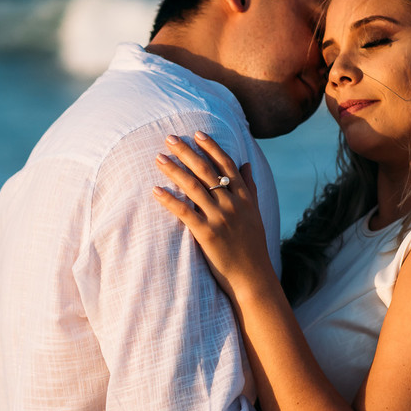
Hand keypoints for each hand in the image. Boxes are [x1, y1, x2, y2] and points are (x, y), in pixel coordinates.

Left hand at [152, 131, 273, 300]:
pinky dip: (170, 200)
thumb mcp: (255, 213)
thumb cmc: (252, 246)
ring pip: (194, 188)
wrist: (253, 277)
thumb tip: (247, 164)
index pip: (226, 165)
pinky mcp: (208, 235)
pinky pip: (185, 213)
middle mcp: (232, 204)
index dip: (212, 147)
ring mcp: (220, 218)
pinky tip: (156, 190)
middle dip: (187, 152)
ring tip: (158, 158)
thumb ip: (249, 187)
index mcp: (243, 197)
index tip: (197, 133)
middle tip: (169, 138)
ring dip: (174, 170)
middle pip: (207, 171)